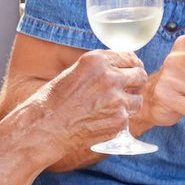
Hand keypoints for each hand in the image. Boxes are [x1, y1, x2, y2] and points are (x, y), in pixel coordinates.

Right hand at [29, 49, 147, 154]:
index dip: (132, 65)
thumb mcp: (75, 72)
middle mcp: (109, 77)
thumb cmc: (54, 100)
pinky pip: (128, 118)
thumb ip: (99, 68)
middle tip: (128, 89)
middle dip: (135, 83)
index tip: (132, 70)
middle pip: (140, 76)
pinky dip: (119, 120)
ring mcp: (117, 100)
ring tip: (110, 108)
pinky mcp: (119, 120)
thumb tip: (122, 68)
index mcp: (96, 61)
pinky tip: (102, 120)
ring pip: (137, 99)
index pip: (129, 57)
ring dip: (129, 103)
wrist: (45, 127)